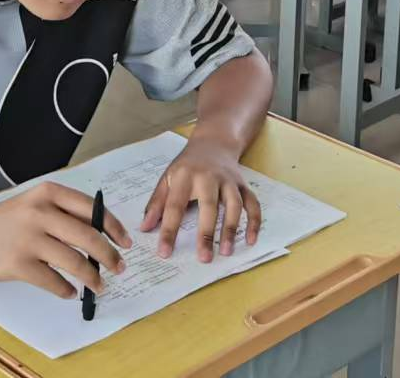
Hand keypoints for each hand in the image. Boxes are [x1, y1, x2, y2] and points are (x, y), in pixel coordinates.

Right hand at [0, 181, 129, 299]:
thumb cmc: (6, 221)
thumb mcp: (35, 205)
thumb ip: (65, 215)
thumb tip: (104, 235)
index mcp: (49, 193)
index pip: (93, 209)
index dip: (114, 228)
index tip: (126, 242)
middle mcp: (40, 212)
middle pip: (89, 236)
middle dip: (109, 256)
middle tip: (119, 268)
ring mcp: (28, 239)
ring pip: (74, 262)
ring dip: (92, 278)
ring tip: (99, 286)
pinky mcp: (18, 264)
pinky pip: (53, 281)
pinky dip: (66, 290)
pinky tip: (71, 292)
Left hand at [141, 138, 260, 261]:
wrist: (213, 142)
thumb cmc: (187, 165)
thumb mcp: (167, 178)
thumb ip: (156, 203)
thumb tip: (145, 228)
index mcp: (185, 176)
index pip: (175, 206)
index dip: (169, 230)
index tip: (165, 253)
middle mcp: (209, 177)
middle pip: (209, 206)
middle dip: (206, 233)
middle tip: (204, 258)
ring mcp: (228, 181)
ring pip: (234, 205)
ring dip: (231, 228)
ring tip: (226, 251)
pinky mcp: (243, 185)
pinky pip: (252, 203)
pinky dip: (254, 221)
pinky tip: (251, 240)